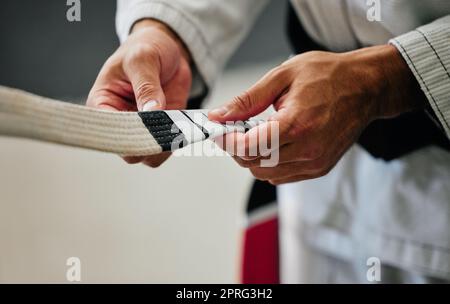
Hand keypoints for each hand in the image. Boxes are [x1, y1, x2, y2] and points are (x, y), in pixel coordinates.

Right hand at [87, 19, 191, 166]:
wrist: (166, 49)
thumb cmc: (145, 48)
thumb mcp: (143, 59)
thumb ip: (146, 85)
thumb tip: (151, 111)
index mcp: (102, 104)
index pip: (107, 132)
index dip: (125, 136)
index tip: (146, 127)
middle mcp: (120, 121)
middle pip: (129, 151)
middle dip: (148, 144)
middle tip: (167, 127)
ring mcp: (142, 128)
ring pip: (149, 156)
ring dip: (165, 147)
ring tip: (178, 127)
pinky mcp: (162, 129)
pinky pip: (168, 147)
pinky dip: (178, 142)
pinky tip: (186, 128)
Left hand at [209, 45, 424, 184]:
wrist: (366, 87)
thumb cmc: (329, 76)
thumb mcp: (283, 76)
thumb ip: (248, 100)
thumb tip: (219, 115)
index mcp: (297, 123)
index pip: (249, 146)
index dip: (228, 141)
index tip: (219, 132)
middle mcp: (308, 149)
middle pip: (254, 163)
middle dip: (237, 149)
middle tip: (234, 130)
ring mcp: (315, 162)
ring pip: (265, 173)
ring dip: (252, 157)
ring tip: (255, 135)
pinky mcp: (319, 168)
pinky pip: (282, 176)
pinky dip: (269, 164)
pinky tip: (272, 144)